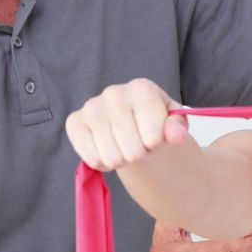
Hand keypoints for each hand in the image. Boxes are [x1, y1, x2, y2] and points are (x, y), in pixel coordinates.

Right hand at [66, 78, 190, 170]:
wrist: (130, 122)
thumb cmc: (155, 122)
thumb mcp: (173, 123)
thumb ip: (177, 128)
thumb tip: (176, 135)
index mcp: (142, 89)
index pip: (154, 136)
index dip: (157, 144)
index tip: (156, 136)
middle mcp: (114, 93)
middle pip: (132, 150)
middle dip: (139, 154)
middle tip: (139, 143)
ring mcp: (92, 107)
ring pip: (112, 157)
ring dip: (121, 159)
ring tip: (124, 145)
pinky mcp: (74, 122)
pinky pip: (91, 158)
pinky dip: (102, 162)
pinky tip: (107, 149)